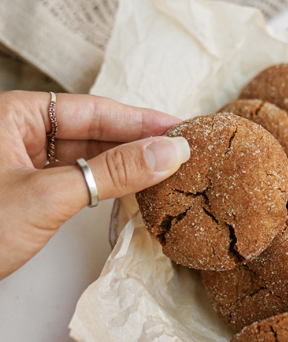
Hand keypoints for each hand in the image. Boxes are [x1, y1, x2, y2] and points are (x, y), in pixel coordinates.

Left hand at [0, 90, 188, 279]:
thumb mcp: (50, 196)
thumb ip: (112, 172)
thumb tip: (168, 152)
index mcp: (15, 115)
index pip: (93, 110)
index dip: (141, 120)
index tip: (180, 128)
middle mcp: (21, 133)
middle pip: (94, 131)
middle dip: (138, 142)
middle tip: (181, 150)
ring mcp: (27, 163)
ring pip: (89, 156)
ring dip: (127, 165)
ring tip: (167, 168)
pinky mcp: (33, 190)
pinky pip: (80, 178)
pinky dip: (109, 184)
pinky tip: (135, 187)